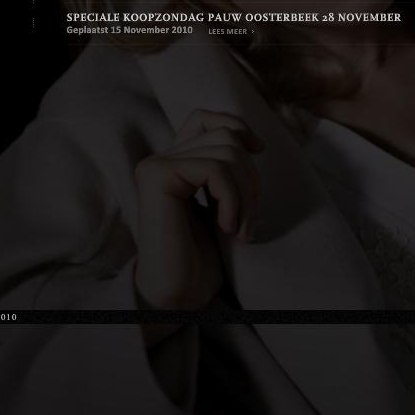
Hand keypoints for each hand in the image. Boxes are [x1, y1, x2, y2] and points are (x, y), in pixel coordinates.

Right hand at [134, 109, 264, 329]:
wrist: (178, 296)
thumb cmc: (202, 259)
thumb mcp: (223, 205)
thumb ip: (227, 172)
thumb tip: (255, 143)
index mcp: (174, 164)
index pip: (205, 118)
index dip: (237, 126)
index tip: (259, 150)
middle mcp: (160, 160)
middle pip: (226, 137)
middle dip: (251, 178)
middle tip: (250, 223)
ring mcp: (156, 166)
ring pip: (226, 151)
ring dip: (246, 194)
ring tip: (241, 230)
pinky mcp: (157, 176)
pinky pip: (215, 169)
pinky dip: (233, 199)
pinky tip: (227, 228)